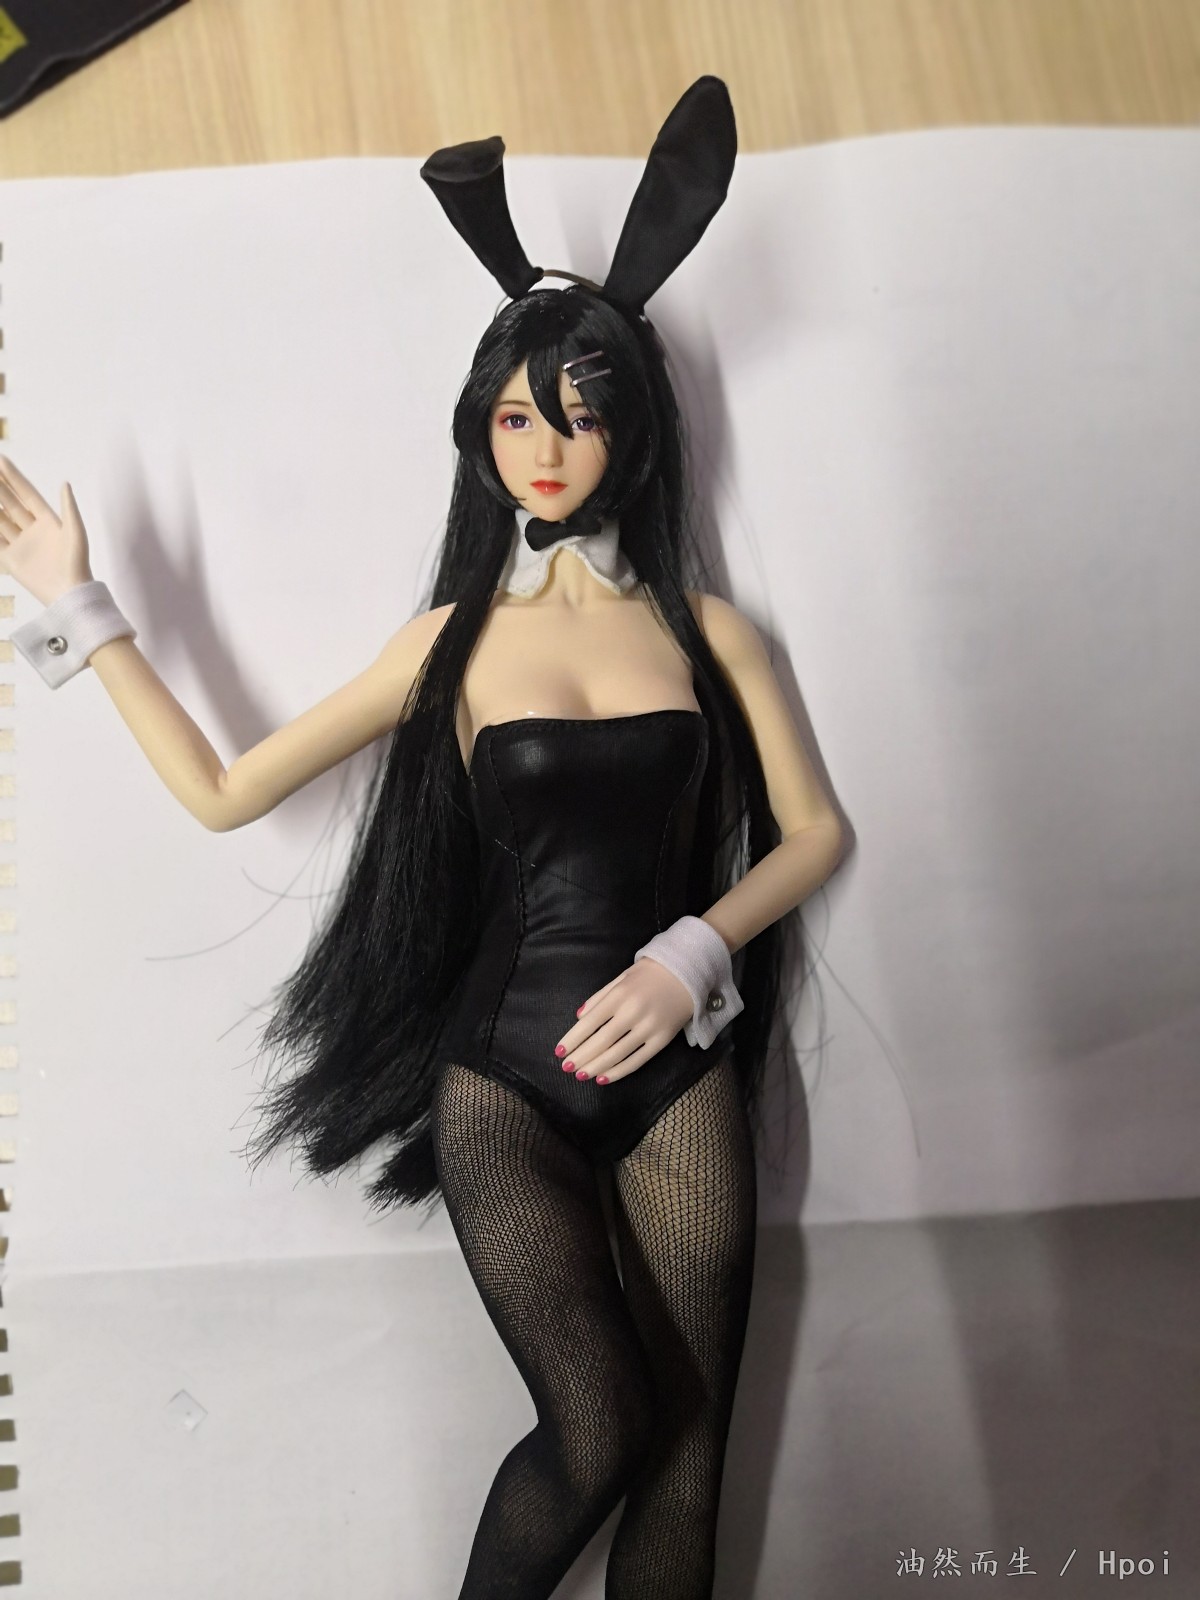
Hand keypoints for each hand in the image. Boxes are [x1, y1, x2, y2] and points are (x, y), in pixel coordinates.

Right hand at [0, 456, 93, 605]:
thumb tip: (65, 483)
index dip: (14, 477)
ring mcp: (21, 543)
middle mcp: (32, 529)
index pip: (27, 493)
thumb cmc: (77, 563)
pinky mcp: (11, 558)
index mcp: (48, 520)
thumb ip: (68, 508)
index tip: (1, 460)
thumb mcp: (76, 533)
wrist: (68, 594)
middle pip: (10, 502)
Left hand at [554, 958, 694, 1084]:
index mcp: (620, 995)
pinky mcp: (662, 1040)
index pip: (590, 1023)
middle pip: (601, 1041)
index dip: (573, 1039)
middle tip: (566, 1068)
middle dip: (580, 1057)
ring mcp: (649, 1028)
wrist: (687, 974)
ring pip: (617, 1054)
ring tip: (580, 1075)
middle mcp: (633, 1013)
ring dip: (595, 1067)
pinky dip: (618, 1072)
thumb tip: (579, 1018)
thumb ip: (598, 997)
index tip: (559, 1052)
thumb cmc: (649, 975)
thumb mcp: (621, 978)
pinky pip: (637, 1061)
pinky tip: (603, 1078)